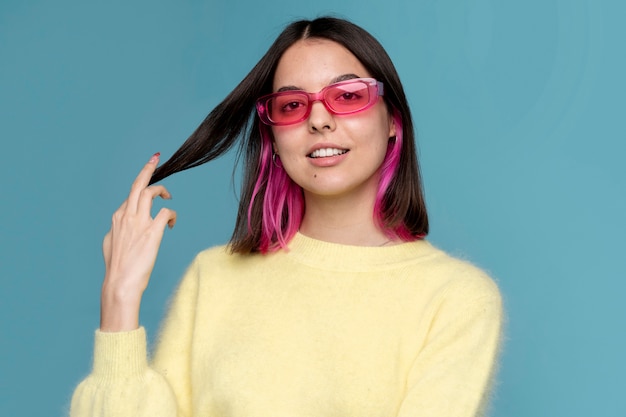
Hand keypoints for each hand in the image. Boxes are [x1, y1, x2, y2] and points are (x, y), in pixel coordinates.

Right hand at [100, 153, 176, 331]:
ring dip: (162, 190)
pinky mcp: (152, 231)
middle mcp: (126, 216)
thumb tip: (120, 228)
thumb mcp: (111, 245)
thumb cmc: (118, 268)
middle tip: (155, 158)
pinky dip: (172, 214)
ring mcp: (139, 223)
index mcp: (117, 218)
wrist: (120, 283)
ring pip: (151, 192)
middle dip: (147, 168)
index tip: (147, 173)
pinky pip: (167, 212)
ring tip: (168, 196)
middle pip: (138, 185)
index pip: (130, 195)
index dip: (140, 183)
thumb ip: (117, 232)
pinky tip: (172, 224)